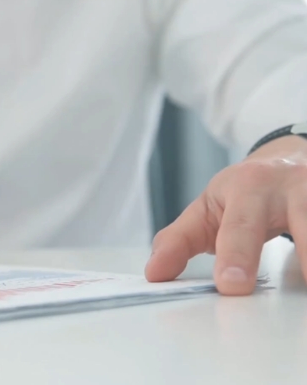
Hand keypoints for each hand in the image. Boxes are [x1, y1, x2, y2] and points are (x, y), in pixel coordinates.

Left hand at [145, 136, 306, 294]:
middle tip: (293, 284)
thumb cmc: (246, 192)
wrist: (292, 158)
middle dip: (305, 256)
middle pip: (304, 223)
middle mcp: (294, 188)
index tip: (231, 286)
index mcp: (249, 188)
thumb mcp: (208, 208)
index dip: (236, 256)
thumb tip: (154, 275)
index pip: (240, 227)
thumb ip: (178, 241)